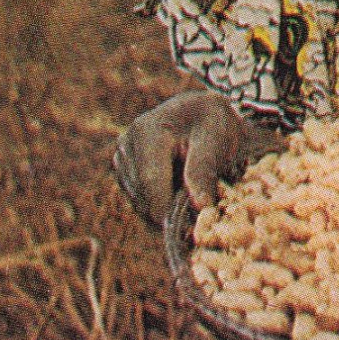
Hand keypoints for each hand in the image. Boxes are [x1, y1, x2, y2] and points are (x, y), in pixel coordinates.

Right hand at [112, 90, 283, 227]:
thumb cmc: (213, 124)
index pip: (150, 181)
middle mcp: (126, 144)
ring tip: (192, 194)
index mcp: (147, 131)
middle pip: (143, 196)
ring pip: (139, 204)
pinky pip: (139, 203)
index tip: (193, 226)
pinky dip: (160, 205)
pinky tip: (179, 192)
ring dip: (165, 209)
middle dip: (170, 212)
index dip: (169, 209)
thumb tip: (199, 206)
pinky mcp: (124, 173)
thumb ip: (203, 170)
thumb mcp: (216, 139)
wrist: (202, 113)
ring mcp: (121, 159)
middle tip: (199, 214)